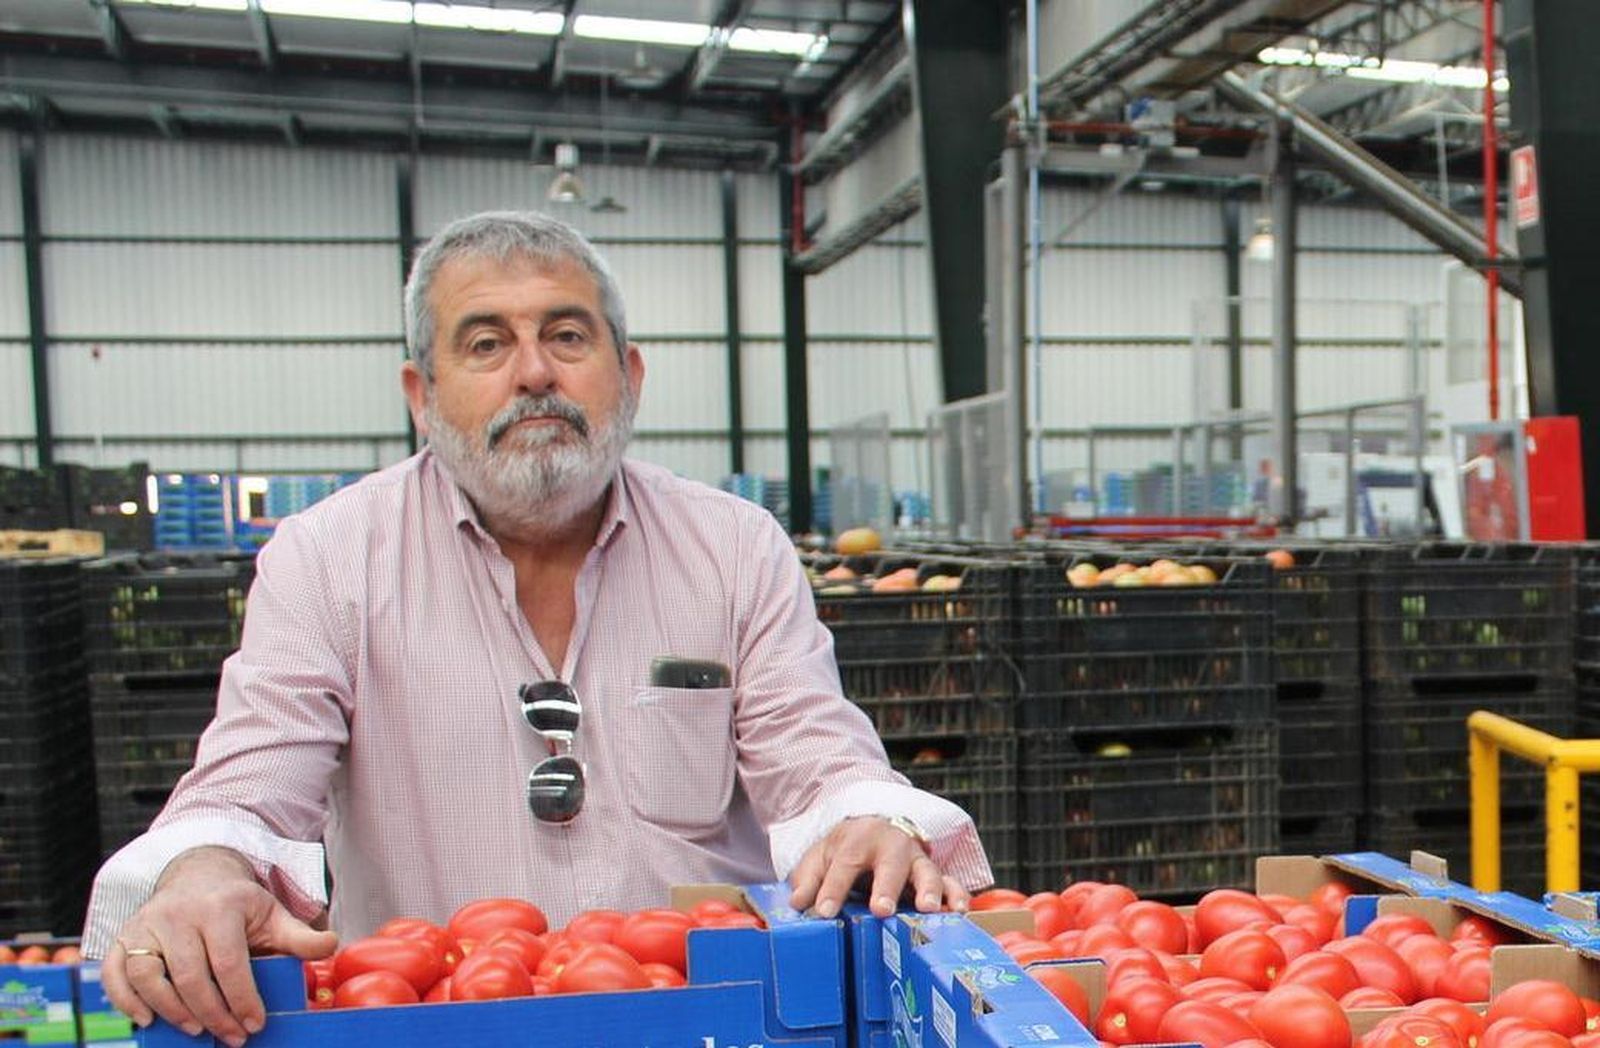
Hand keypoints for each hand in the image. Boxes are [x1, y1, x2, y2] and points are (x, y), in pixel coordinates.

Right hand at [101, 846, 336, 1046]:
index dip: (241, 999)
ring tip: (195, 1031)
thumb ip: (299, 936)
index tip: (254, 1025)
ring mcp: (146, 924)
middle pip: (190, 974)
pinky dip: (124, 1000)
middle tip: (231, 1037)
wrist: (198, 874)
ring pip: (148, 974)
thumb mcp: (272, 913)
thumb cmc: (238, 904)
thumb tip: (331, 945)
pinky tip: (147, 1020)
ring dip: (170, 1010)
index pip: (229, 962)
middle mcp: (179, 914)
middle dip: (212, 1014)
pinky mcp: (123, 937)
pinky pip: (114, 972)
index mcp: (221, 908)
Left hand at [787, 816, 969, 918]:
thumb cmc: (846, 848)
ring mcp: (916, 859)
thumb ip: (808, 879)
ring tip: (927, 909)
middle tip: (881, 909)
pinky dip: (956, 894)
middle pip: (891, 863)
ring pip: (927, 871)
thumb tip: (799, 903)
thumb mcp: (821, 856)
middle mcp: (891, 846)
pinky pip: (951, 881)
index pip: (844, 864)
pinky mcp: (935, 872)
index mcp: (858, 840)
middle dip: (887, 886)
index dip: (833, 888)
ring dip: (929, 889)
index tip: (824, 911)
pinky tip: (958, 910)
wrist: (875, 825)